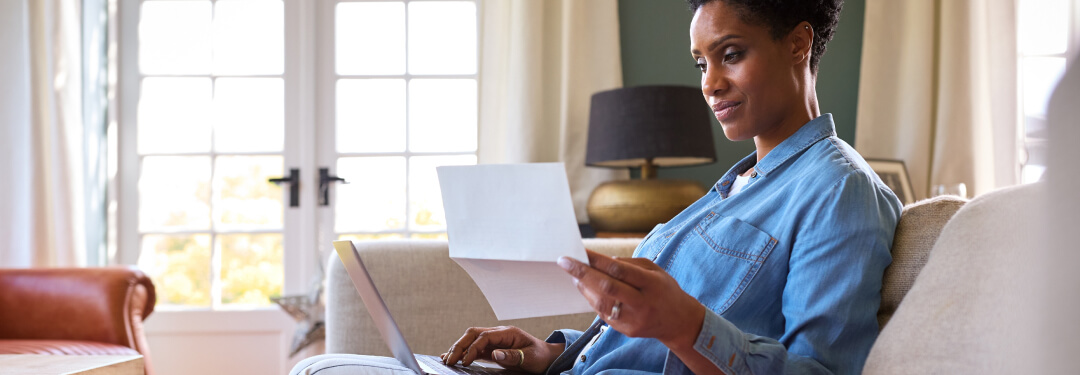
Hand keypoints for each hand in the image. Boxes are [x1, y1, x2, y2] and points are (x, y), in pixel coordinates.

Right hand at [441, 325, 564, 373]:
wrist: (546, 357)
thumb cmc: (540, 356)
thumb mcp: (530, 357)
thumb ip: (512, 355)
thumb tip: (494, 354)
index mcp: (507, 332)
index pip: (484, 336)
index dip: (473, 348)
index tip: (465, 361)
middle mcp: (498, 334)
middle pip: (473, 334)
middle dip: (459, 346)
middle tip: (449, 360)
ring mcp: (494, 340)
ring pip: (471, 339)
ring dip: (458, 348)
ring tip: (447, 359)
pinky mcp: (492, 348)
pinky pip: (474, 348)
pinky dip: (463, 352)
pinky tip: (453, 357)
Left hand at [558, 250, 705, 349]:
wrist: (679, 322)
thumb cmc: (664, 289)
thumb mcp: (655, 270)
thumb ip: (629, 264)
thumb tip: (601, 261)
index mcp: (651, 284)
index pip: (620, 270)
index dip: (598, 260)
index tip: (580, 251)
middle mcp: (642, 303)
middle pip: (607, 287)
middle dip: (582, 273)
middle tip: (564, 261)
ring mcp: (633, 319)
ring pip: (601, 302)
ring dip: (583, 286)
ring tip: (573, 274)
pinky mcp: (626, 330)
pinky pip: (603, 313)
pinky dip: (591, 298)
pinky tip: (585, 287)